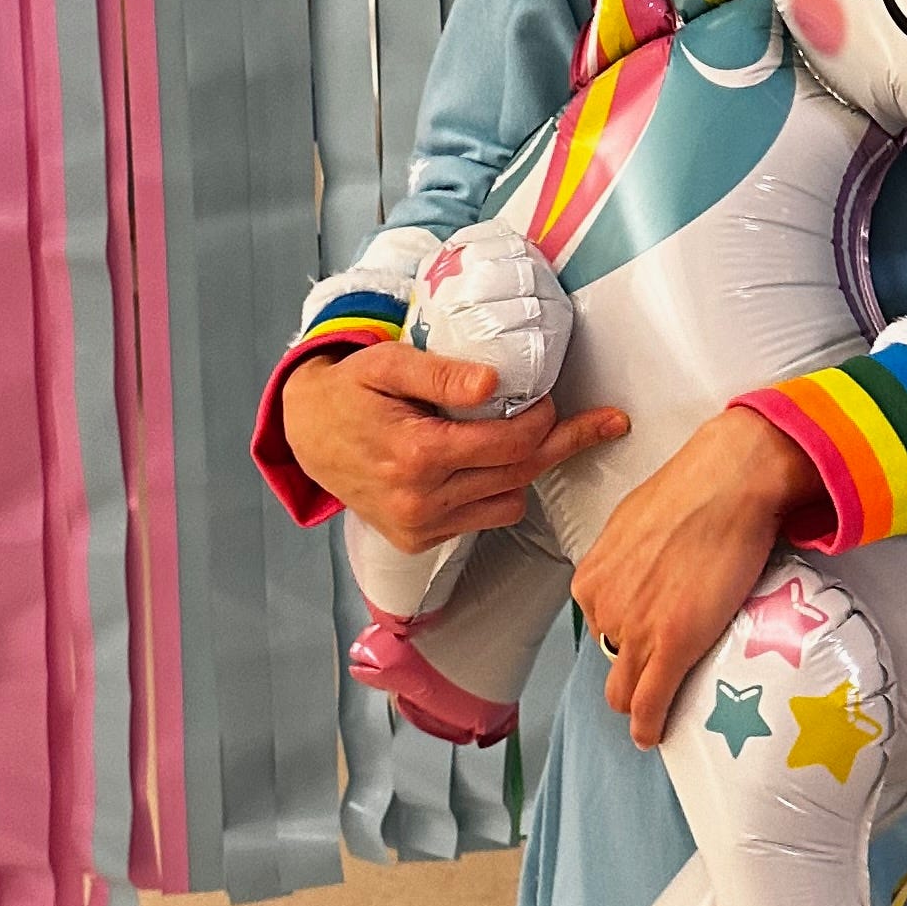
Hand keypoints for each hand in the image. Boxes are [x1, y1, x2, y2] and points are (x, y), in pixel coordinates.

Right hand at [280, 339, 628, 554]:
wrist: (305, 435)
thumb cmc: (351, 392)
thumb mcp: (386, 364)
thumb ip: (439, 374)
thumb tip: (493, 382)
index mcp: (416, 455)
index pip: (512, 444)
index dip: (546, 419)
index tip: (554, 398)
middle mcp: (421, 501)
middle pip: (521, 473)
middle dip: (563, 444)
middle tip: (601, 421)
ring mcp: (421, 527)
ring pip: (510, 501)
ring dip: (527, 469)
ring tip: (527, 435)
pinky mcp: (419, 541)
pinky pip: (485, 518)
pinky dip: (497, 490)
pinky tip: (487, 462)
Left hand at [573, 408, 816, 748]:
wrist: (730, 480)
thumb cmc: (695, 487)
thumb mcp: (638, 521)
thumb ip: (631, 556)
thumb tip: (645, 565)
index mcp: (593, 577)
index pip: (600, 625)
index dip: (625, 633)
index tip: (645, 637)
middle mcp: (605, 607)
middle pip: (610, 659)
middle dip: (631, 667)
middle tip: (662, 664)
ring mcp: (636, 630)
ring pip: (625, 689)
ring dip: (641, 699)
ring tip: (659, 706)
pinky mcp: (672, 646)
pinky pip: (651, 703)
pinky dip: (650, 726)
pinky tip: (654, 736)